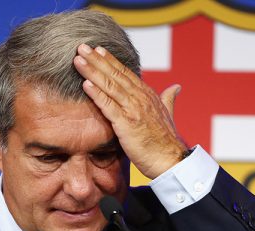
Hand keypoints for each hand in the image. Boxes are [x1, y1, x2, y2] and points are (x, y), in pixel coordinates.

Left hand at [73, 43, 185, 178]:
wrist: (170, 160)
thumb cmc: (166, 141)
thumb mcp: (168, 115)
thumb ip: (168, 99)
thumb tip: (176, 87)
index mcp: (148, 95)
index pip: (126, 73)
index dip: (111, 60)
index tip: (98, 49)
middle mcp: (140, 98)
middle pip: (115, 75)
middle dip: (97, 60)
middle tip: (82, 47)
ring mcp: (133, 109)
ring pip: (110, 86)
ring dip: (92, 71)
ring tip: (78, 60)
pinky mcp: (126, 123)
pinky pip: (108, 105)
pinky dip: (97, 93)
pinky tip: (85, 84)